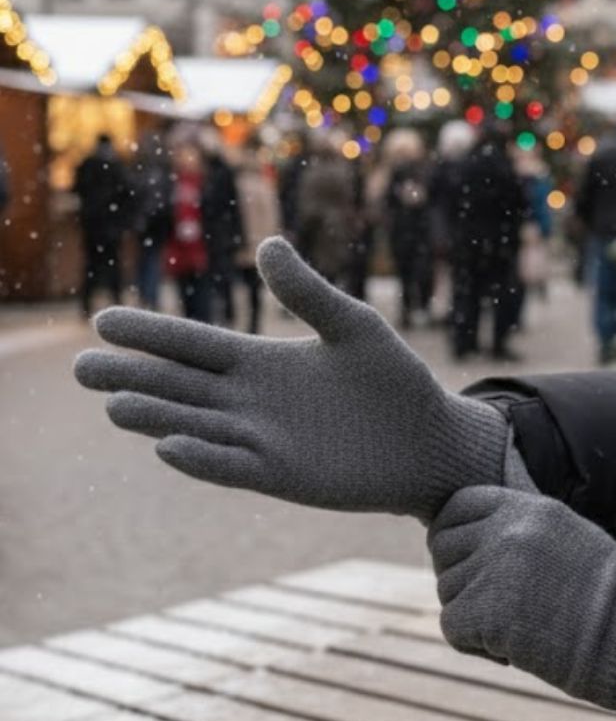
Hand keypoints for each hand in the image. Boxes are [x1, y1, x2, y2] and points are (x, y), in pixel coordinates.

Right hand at [74, 238, 506, 519]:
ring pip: (197, 425)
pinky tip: (170, 447)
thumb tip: (268, 245)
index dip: (150, 333)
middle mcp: (251, 402)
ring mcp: (263, 440)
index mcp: (262, 362)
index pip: (194, 345)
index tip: (103, 321)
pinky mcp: (283, 475)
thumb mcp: (353, 326)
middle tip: (79, 366)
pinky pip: (234, 466)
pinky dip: (203, 458)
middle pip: (179, 386)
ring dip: (157, 417)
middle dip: (132, 376)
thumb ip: (309, 293)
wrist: (430, 441)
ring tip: (114, 405)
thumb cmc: (396, 382)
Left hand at [429, 485, 615, 720]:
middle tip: (493, 604)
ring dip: (471, 615)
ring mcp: (498, 569)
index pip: (456, 506)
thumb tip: (466, 535)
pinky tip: (511, 650)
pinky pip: (452, 626)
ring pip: (447, 590)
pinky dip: (474, 644)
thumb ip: (521, 530)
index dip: (452, 536)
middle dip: (459, 578)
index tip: (465, 562)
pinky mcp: (490, 612)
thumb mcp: (569, 539)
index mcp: (530, 508)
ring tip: (519, 627)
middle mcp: (510, 531)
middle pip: (442, 548)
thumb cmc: (610, 602)